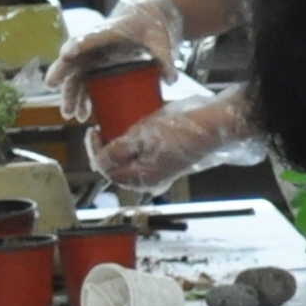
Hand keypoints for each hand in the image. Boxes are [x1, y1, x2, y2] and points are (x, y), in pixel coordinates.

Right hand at [55, 0, 185, 114]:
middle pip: (74, 57)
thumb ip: (164, 57)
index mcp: (109, 31)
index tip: (67, 54)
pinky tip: (81, 115)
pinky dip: (82, 98)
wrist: (145, 18)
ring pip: (76, 75)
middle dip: (62, 72)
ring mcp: (94, 56)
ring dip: (71, 94)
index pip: (91, 37)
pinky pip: (85, 84)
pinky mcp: (97, 67)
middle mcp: (96, 44)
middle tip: (52, 85)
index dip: (78, 45)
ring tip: (69, 114)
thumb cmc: (150, 25)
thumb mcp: (160, 39)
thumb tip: (170, 79)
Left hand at [95, 84, 257, 191]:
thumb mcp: (141, 138)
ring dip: (120, 146)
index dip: (95, 149)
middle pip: (116, 168)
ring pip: (129, 162)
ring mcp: (159, 171)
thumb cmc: (180, 132)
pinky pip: (144, 156)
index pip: (105, 169)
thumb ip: (117, 152)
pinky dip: (135, 145)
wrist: (212, 126)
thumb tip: (98, 162)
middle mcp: (149, 179)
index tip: (93, 130)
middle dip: (106, 149)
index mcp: (140, 178)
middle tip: (103, 128)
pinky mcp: (167, 161)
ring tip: (118, 127)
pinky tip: (136, 130)